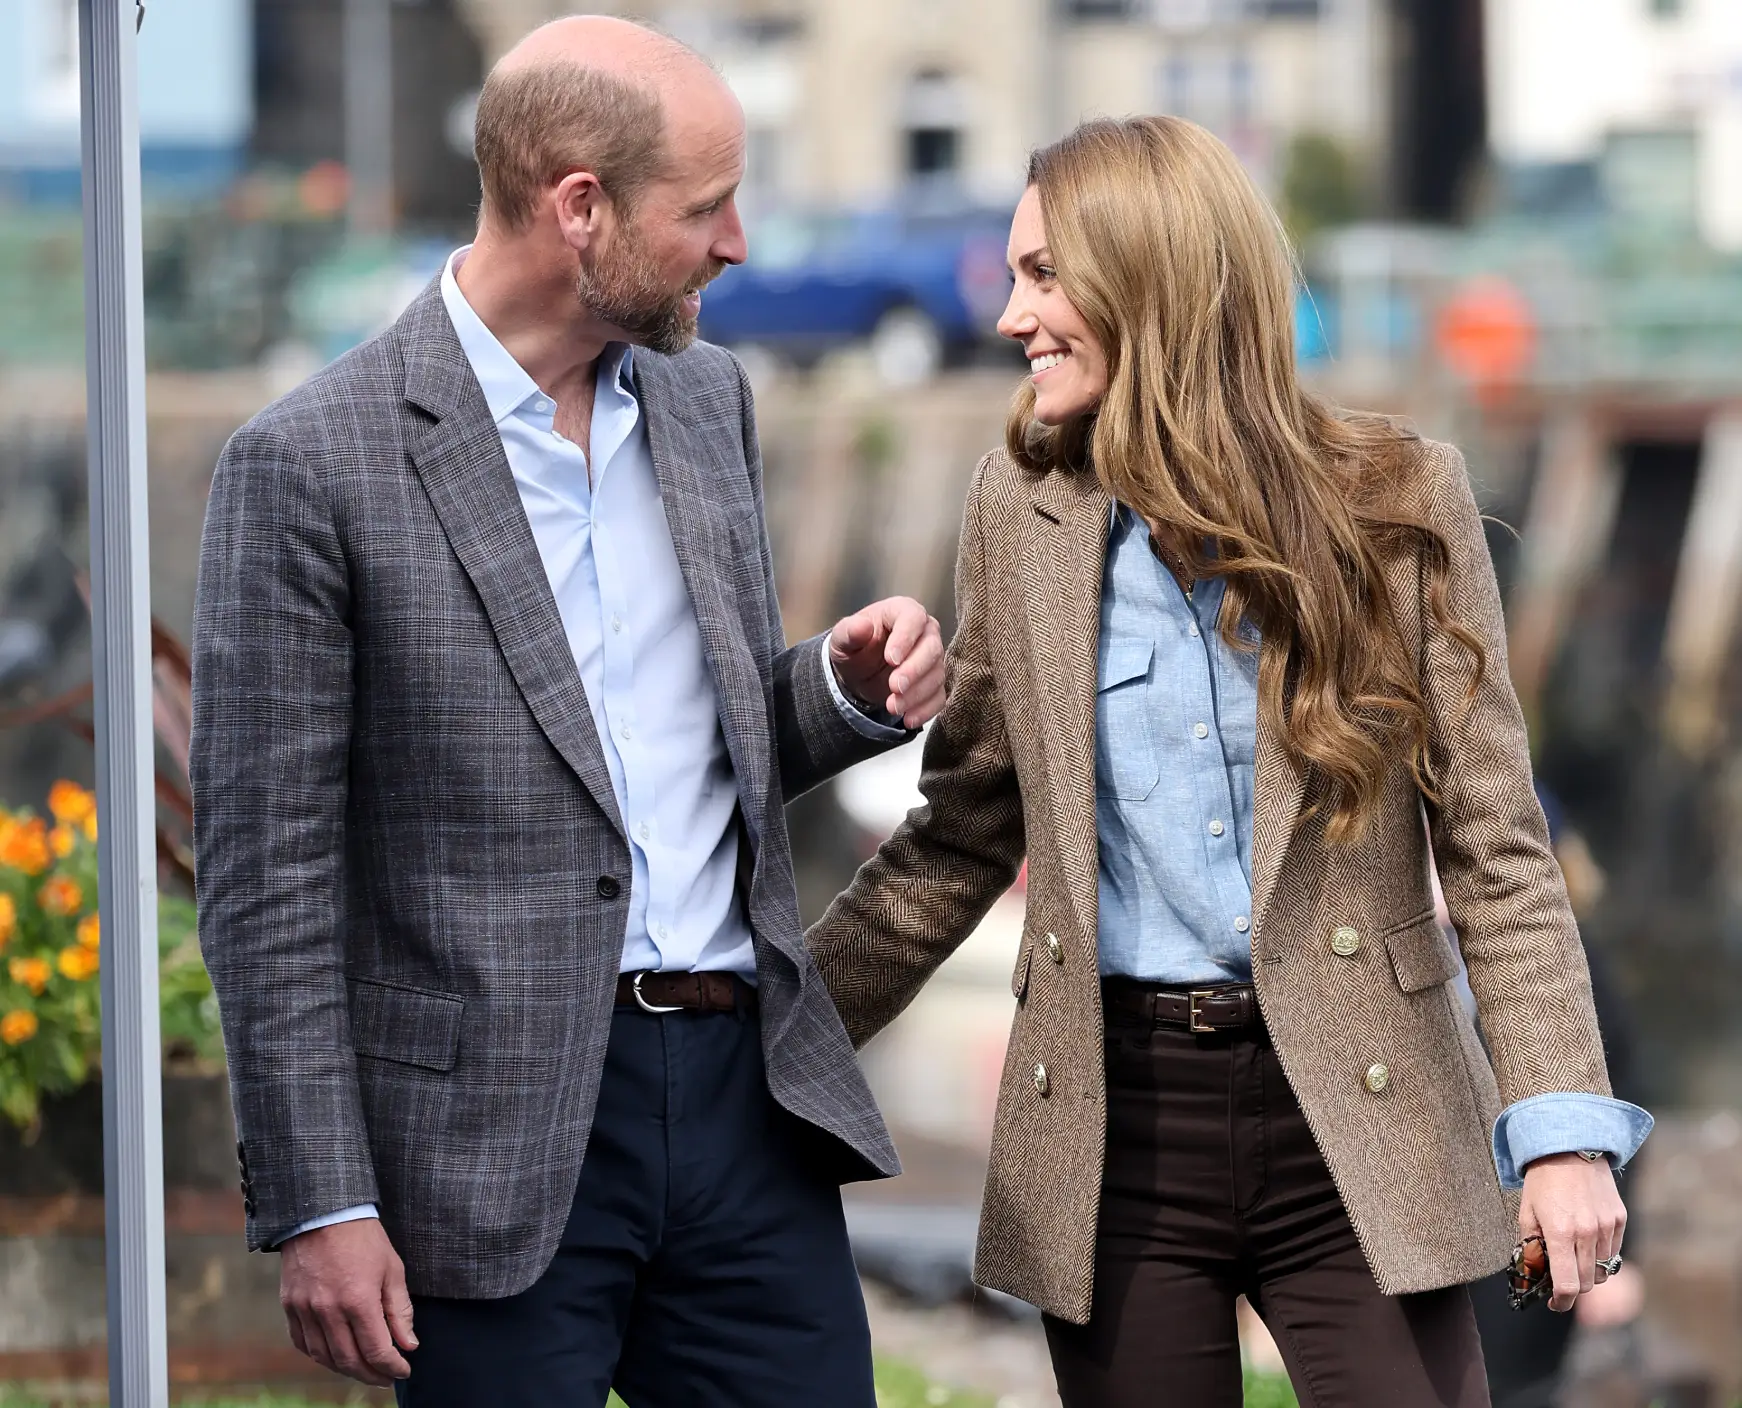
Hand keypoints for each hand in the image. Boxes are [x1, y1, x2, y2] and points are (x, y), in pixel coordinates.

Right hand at [280, 1218, 416, 1385]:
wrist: (322, 1212)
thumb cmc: (363, 1238)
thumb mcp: (392, 1269)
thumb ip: (400, 1310)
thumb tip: (408, 1345)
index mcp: (358, 1300)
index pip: (377, 1350)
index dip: (393, 1366)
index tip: (404, 1370)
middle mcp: (328, 1310)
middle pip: (350, 1360)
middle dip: (372, 1375)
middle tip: (386, 1376)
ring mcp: (305, 1309)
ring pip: (325, 1357)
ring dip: (346, 1369)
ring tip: (365, 1369)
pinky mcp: (289, 1306)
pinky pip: (303, 1343)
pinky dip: (320, 1356)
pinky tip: (336, 1356)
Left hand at [828, 596, 944, 727]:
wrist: (859, 672)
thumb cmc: (854, 647)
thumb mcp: (843, 639)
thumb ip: (849, 631)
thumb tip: (861, 626)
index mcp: (902, 612)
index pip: (913, 618)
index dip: (906, 638)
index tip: (891, 659)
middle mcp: (924, 632)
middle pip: (932, 648)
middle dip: (914, 670)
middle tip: (894, 686)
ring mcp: (933, 659)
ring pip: (936, 675)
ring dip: (916, 694)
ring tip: (892, 707)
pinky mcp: (934, 682)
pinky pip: (939, 696)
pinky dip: (926, 710)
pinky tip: (909, 719)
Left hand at [1518, 1152, 1626, 1312]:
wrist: (1571, 1147)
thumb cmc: (1543, 1179)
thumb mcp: (1527, 1211)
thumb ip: (1532, 1245)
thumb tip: (1535, 1273)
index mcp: (1560, 1232)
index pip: (1567, 1284)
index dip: (1561, 1301)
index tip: (1554, 1303)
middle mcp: (1587, 1232)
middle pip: (1587, 1282)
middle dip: (1572, 1287)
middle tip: (1560, 1280)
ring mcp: (1607, 1226)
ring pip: (1603, 1270)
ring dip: (1588, 1272)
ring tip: (1573, 1257)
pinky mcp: (1619, 1219)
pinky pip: (1614, 1251)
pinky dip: (1601, 1255)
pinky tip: (1587, 1241)